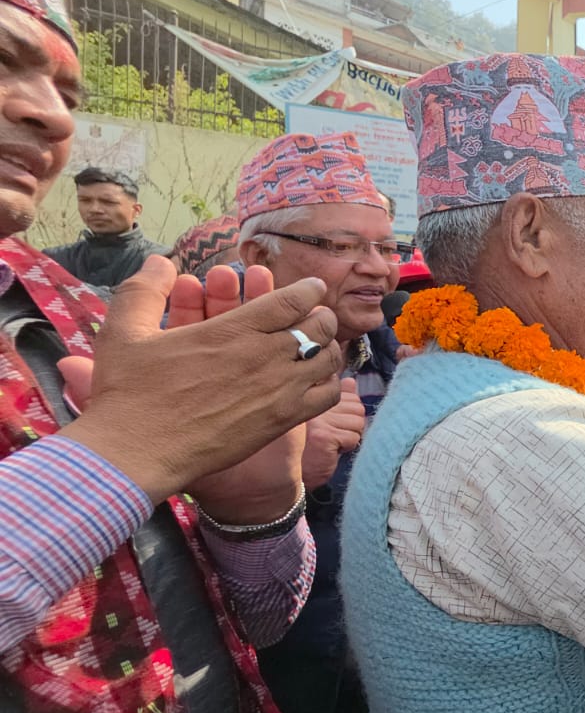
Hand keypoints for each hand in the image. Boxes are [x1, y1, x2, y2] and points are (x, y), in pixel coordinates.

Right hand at [58, 257, 342, 506]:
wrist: (137, 451)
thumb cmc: (129, 392)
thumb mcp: (124, 332)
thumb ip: (144, 290)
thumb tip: (160, 260)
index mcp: (234, 330)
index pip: (293, 300)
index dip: (309, 291)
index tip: (314, 289)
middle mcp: (265, 356)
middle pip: (318, 327)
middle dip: (322, 317)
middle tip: (318, 317)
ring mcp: (279, 390)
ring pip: (328, 359)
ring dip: (328, 347)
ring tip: (321, 346)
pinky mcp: (282, 421)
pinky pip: (326, 397)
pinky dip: (330, 383)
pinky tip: (319, 381)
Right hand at [301, 377, 365, 489]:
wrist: (295, 470)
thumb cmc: (311, 443)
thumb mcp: (325, 416)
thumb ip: (338, 397)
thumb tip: (351, 382)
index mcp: (314, 394)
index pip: (352, 395)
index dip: (349, 413)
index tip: (335, 423)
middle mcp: (314, 403)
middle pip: (358, 408)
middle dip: (352, 425)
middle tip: (334, 434)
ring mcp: (318, 420)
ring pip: (358, 423)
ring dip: (350, 436)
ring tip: (332, 442)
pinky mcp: (324, 436)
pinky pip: (353, 438)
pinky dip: (347, 447)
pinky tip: (331, 450)